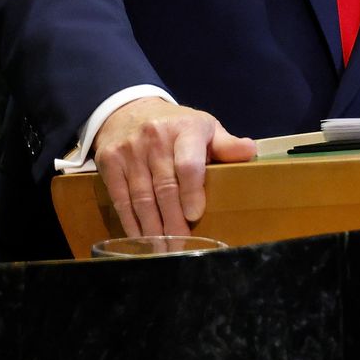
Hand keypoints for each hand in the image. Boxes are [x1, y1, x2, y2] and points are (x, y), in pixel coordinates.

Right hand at [93, 97, 256, 237]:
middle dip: (173, 221)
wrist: (128, 109)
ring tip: (163, 250)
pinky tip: (141, 238)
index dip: (191, 192)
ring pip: (141, 198)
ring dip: (152, 228)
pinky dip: (131, 222)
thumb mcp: (204, 127)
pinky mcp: (109, 161)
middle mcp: (155, 138)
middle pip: (164, 187)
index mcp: (185, 129)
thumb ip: (226, 144)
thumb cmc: (176, 125)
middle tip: (181, 245)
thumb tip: (251, 151)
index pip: (188, 164)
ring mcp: (129, 150)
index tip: (195, 215)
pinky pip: (120, 199)